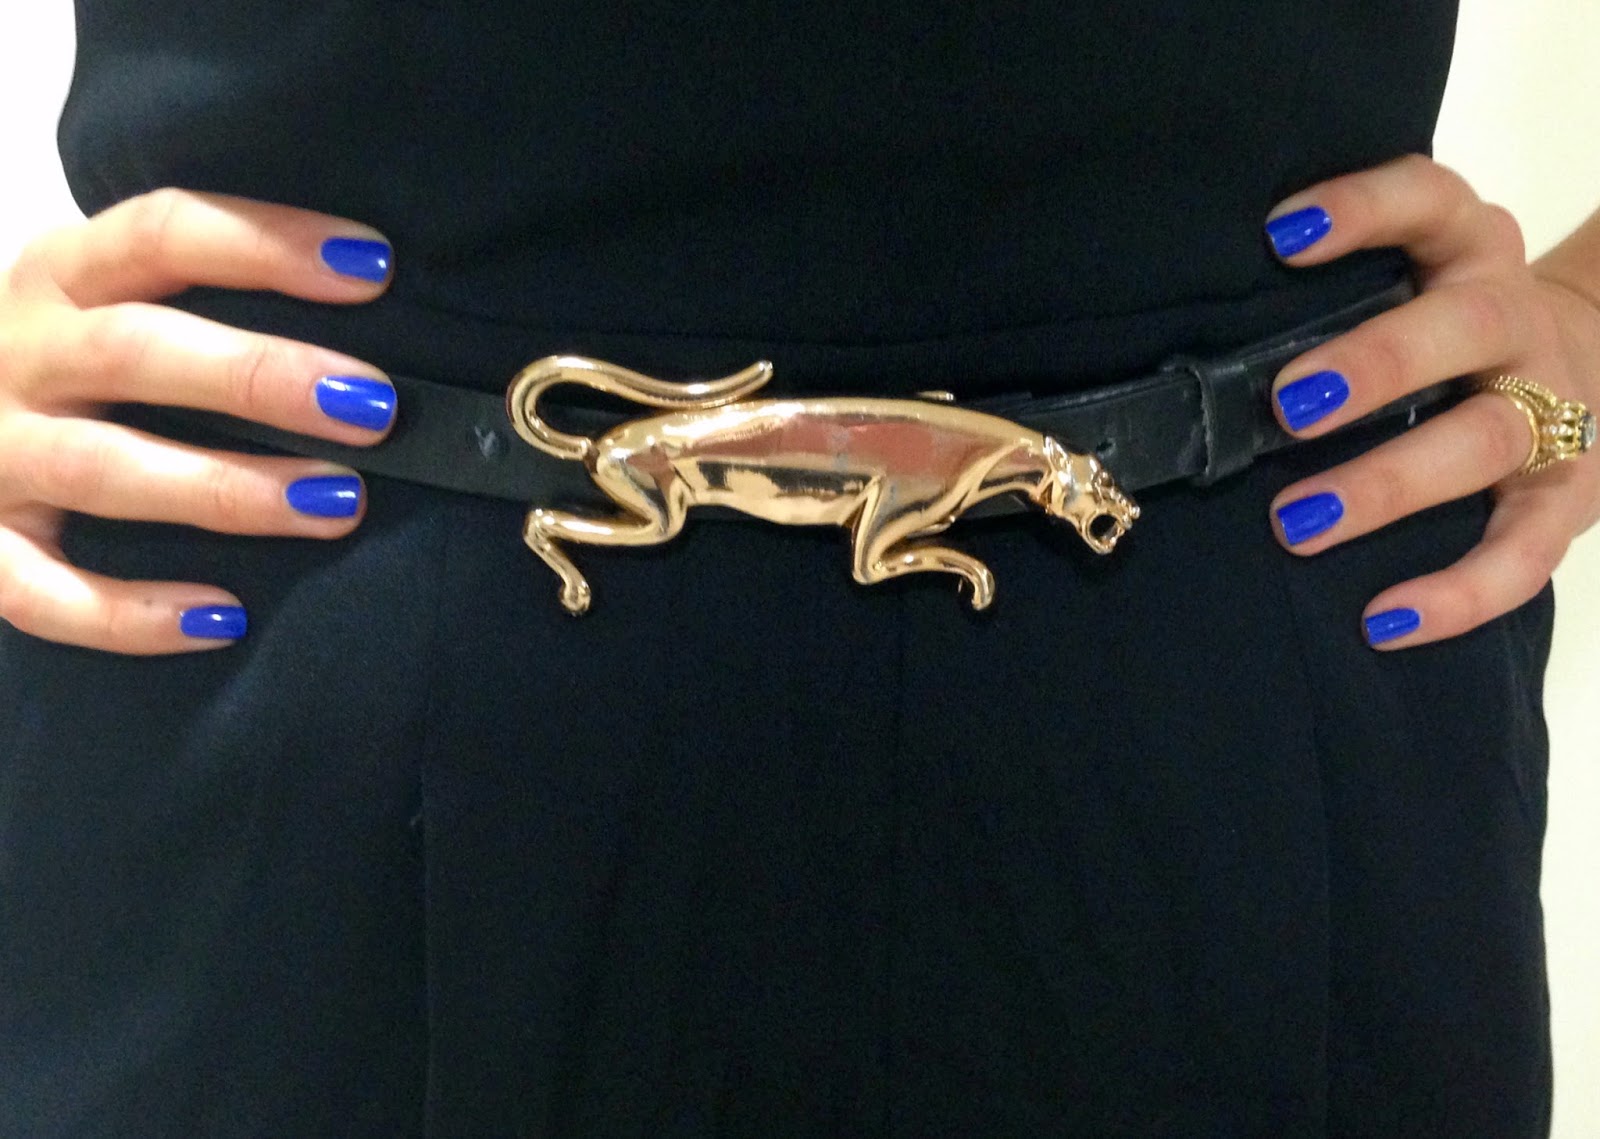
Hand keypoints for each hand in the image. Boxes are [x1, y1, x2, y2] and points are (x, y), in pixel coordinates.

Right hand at [0, 189, 398, 652]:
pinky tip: (225, 622)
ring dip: (225, 489)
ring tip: (337, 504)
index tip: (374, 267)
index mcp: (63, 275)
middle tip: (371, 406)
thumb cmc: (82, 368)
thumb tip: (375, 354)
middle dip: (260, 377)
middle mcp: (18, 355)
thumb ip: (216, 306)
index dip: (268, 244)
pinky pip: (43, 592)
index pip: (163, 233)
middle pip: (136, 352)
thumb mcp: (120, 303)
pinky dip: (132, 614)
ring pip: (102, 468)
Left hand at [1262, 155, 1599, 648]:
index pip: (1427, 198)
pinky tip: (1383, 620)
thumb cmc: (1441, 326)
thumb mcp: (1405, 278)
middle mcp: (1515, 317)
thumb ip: (1326, 291)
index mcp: (1468, 247)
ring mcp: (1555, 406)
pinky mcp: (1571, 494)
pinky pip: (1526, 549)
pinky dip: (1460, 591)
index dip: (1362, 207)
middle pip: (1464, 326)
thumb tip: (1188, 339)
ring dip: (1391, 480)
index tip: (1279, 234)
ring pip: (1487, 437)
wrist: (1595, 360)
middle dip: (1378, 363)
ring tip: (1297, 522)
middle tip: (1288, 403)